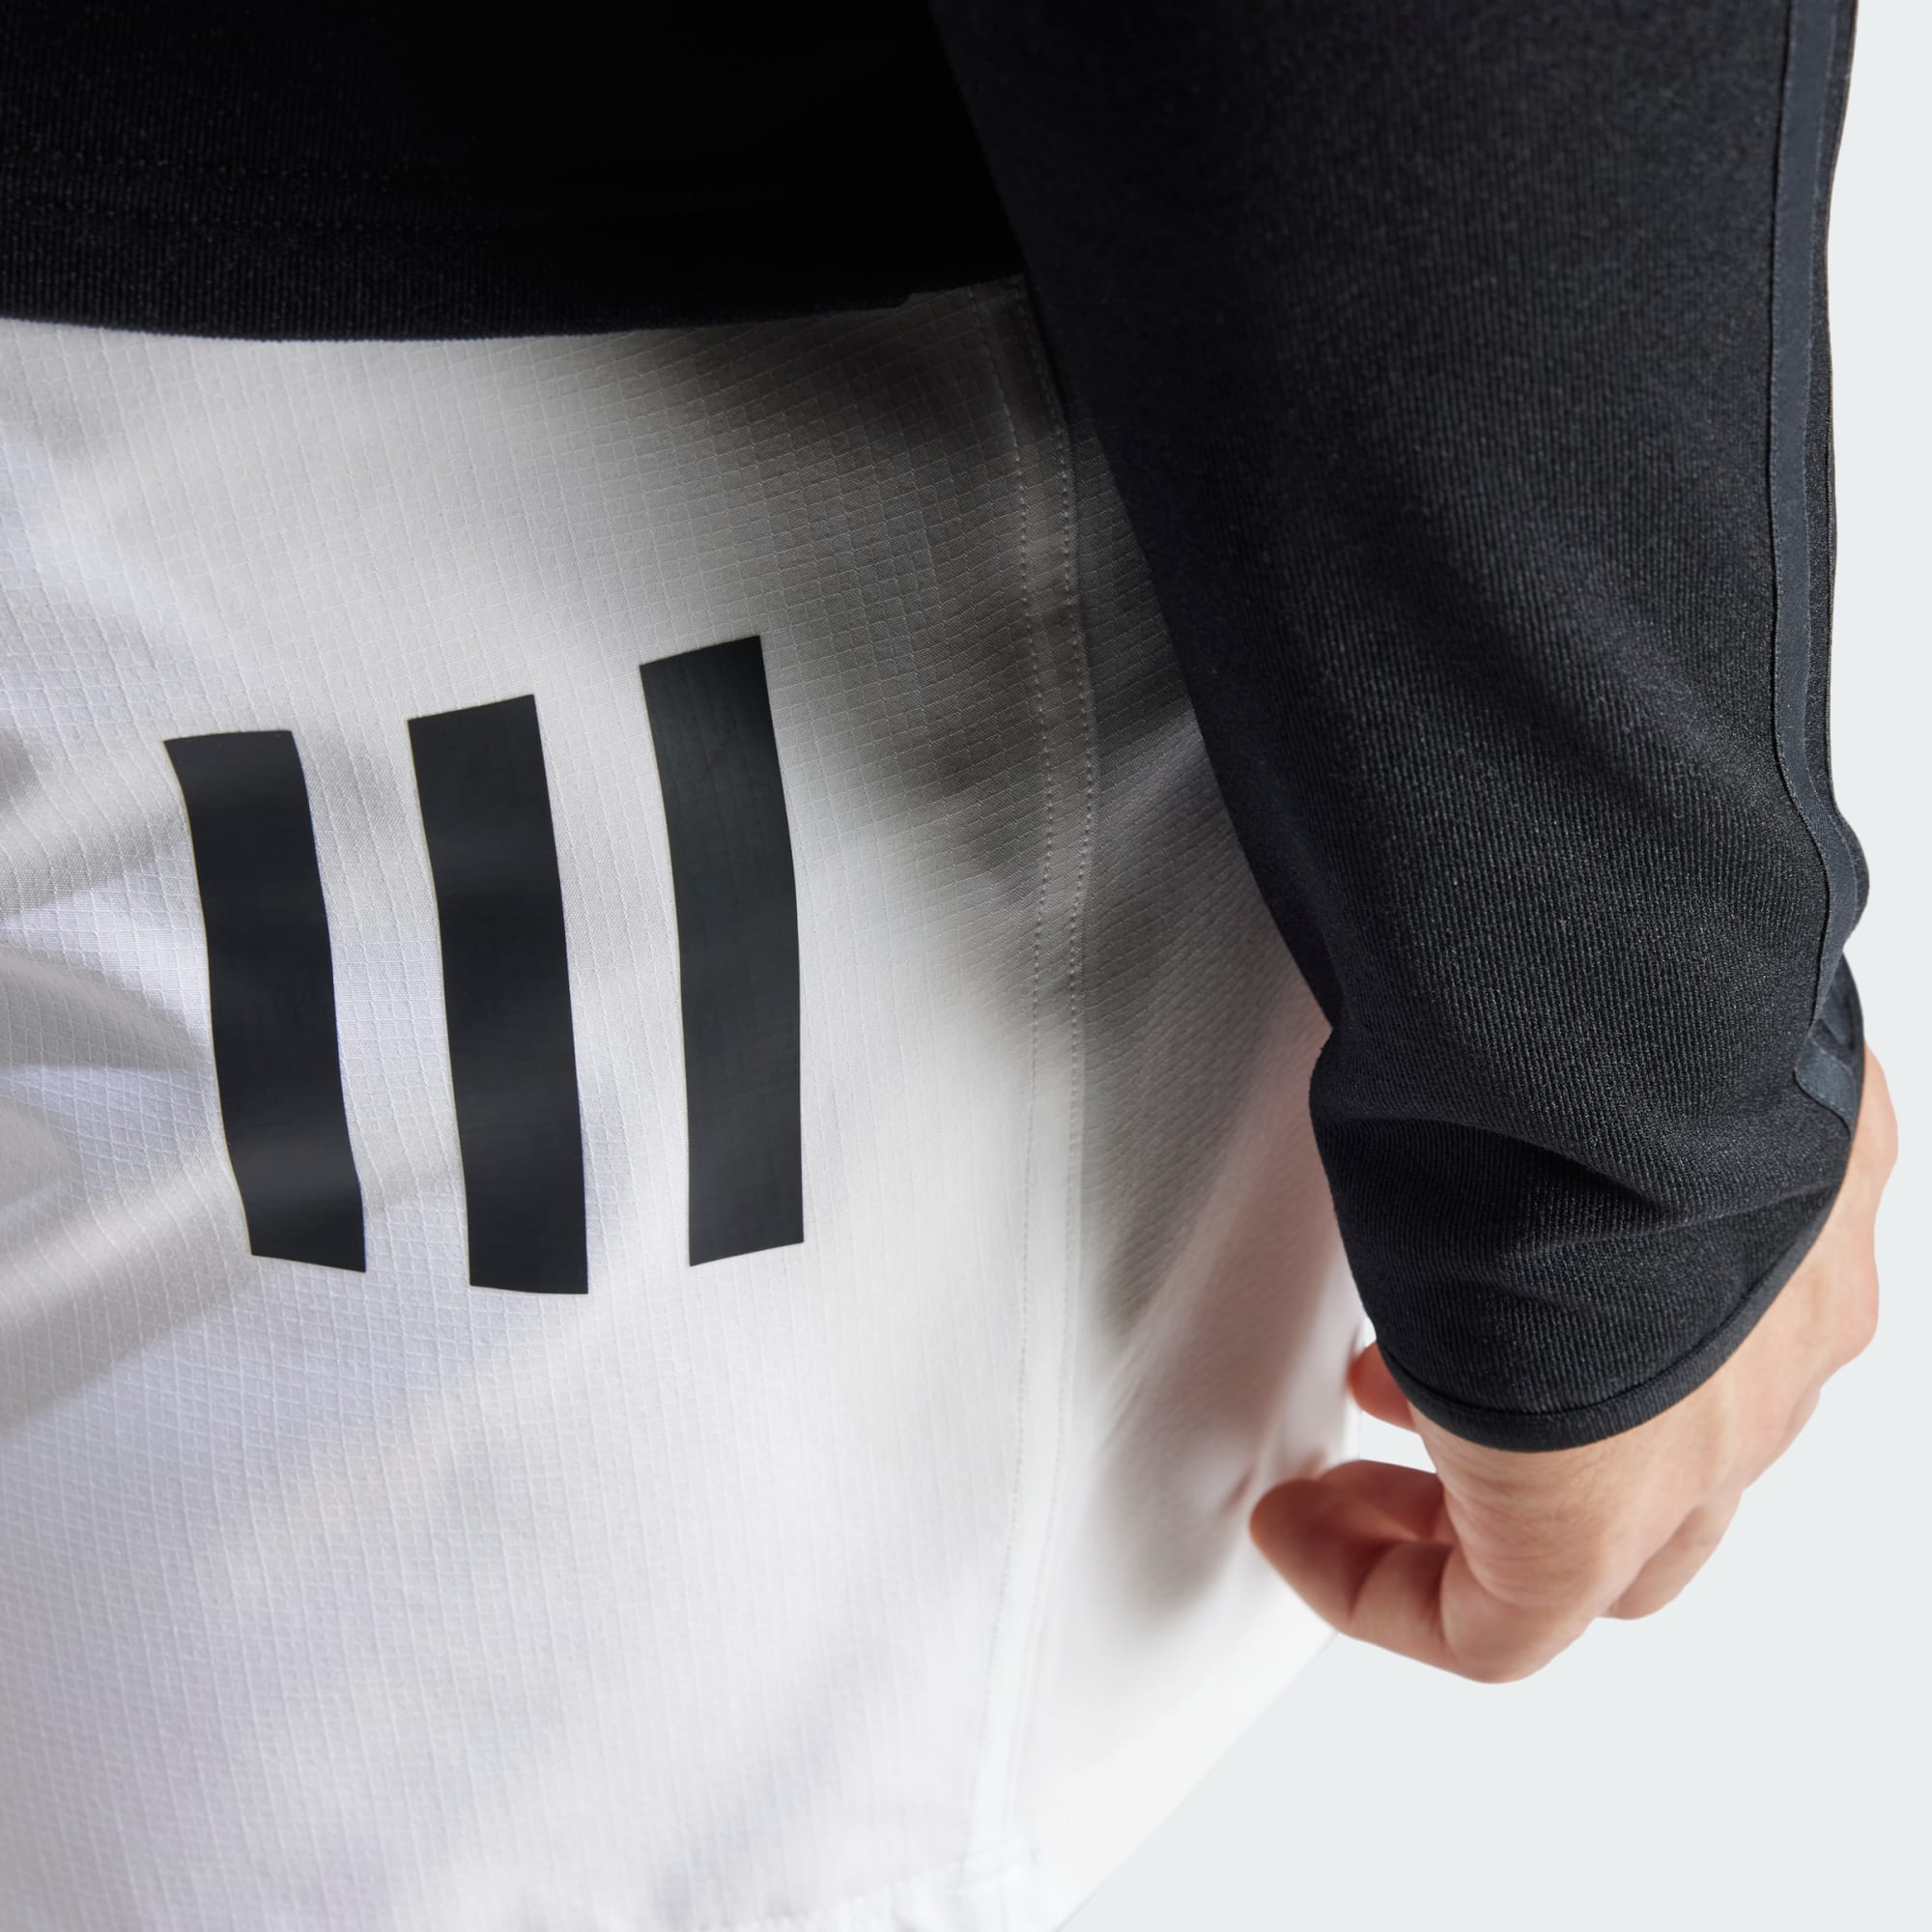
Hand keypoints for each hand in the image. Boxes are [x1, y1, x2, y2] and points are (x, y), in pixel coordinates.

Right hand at [1250, 1042, 1897, 1681]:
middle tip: (1404, 1399)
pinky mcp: (1598, 1517)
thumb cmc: (1607, 1011)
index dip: (1588, 1348)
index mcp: (1788, 1229)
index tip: (1485, 1311)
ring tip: (1351, 1468)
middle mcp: (1775, 1350)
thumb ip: (1564, 1049)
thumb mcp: (1594, 1030)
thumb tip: (1483, 996)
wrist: (1619, 1058)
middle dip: (1536, 1444)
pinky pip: (1500, 1625)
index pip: (1718, 1347)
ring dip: (1470, 1509)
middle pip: (1672, 1470)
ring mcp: (1708, 1438)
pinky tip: (1298, 1530)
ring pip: (1605, 1547)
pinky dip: (1388, 1591)